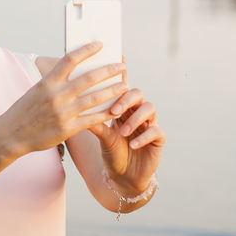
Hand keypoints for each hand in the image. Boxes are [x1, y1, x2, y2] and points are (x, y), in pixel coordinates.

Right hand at [0, 42, 128, 156]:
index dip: (87, 50)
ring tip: (125, 86)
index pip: (70, 59)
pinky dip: (106, 114)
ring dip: (113, 91)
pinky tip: (116, 109)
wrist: (10, 134)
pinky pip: (92, 120)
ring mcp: (63, 113)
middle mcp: (56, 95)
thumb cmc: (25, 110)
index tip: (100, 44)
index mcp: (48, 81)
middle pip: (89, 78)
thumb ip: (56, 81)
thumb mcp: (37, 90)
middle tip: (122, 65)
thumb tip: (78, 70)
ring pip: (95, 98)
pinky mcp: (68, 129)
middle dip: (109, 70)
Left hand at [88, 66, 163, 196]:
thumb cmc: (112, 153)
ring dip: (135, 119)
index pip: (123, 87)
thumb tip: (77, 105)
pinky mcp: (158, 138)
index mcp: (123, 108)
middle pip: (137, 93)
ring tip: (123, 131)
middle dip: (126, 99)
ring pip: (149, 108)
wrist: (123, 178)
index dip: (122, 72)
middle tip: (114, 110)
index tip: (119, 57)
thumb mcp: (101, 136)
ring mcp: (150, 124)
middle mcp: (137, 112)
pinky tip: (133, 144)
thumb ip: (94, 121)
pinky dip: (143, 136)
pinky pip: (156, 131)